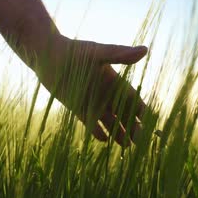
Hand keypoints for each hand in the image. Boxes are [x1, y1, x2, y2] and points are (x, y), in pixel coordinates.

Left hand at [32, 33, 147, 144]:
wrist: (48, 57)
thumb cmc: (74, 51)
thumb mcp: (98, 54)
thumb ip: (120, 55)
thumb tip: (145, 51)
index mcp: (115, 82)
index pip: (134, 100)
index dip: (142, 111)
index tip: (149, 123)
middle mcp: (106, 94)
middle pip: (124, 114)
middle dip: (133, 128)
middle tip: (140, 142)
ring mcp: (93, 102)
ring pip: (110, 122)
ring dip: (118, 133)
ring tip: (127, 147)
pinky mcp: (78, 108)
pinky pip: (91, 124)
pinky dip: (97, 132)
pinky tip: (104, 140)